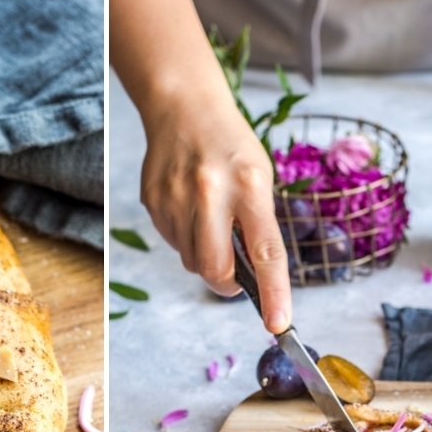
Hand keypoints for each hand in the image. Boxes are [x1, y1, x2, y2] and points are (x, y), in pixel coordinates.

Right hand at [138, 89, 291, 332]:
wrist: (184, 108)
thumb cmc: (231, 147)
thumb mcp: (260, 178)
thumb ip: (258, 224)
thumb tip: (255, 277)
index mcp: (249, 185)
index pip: (265, 252)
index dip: (273, 293)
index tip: (279, 324)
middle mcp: (210, 192)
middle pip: (215, 268)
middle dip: (227, 284)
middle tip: (236, 280)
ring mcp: (176, 198)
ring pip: (191, 261)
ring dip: (205, 258)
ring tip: (211, 224)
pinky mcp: (153, 201)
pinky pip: (172, 243)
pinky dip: (185, 240)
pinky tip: (190, 211)